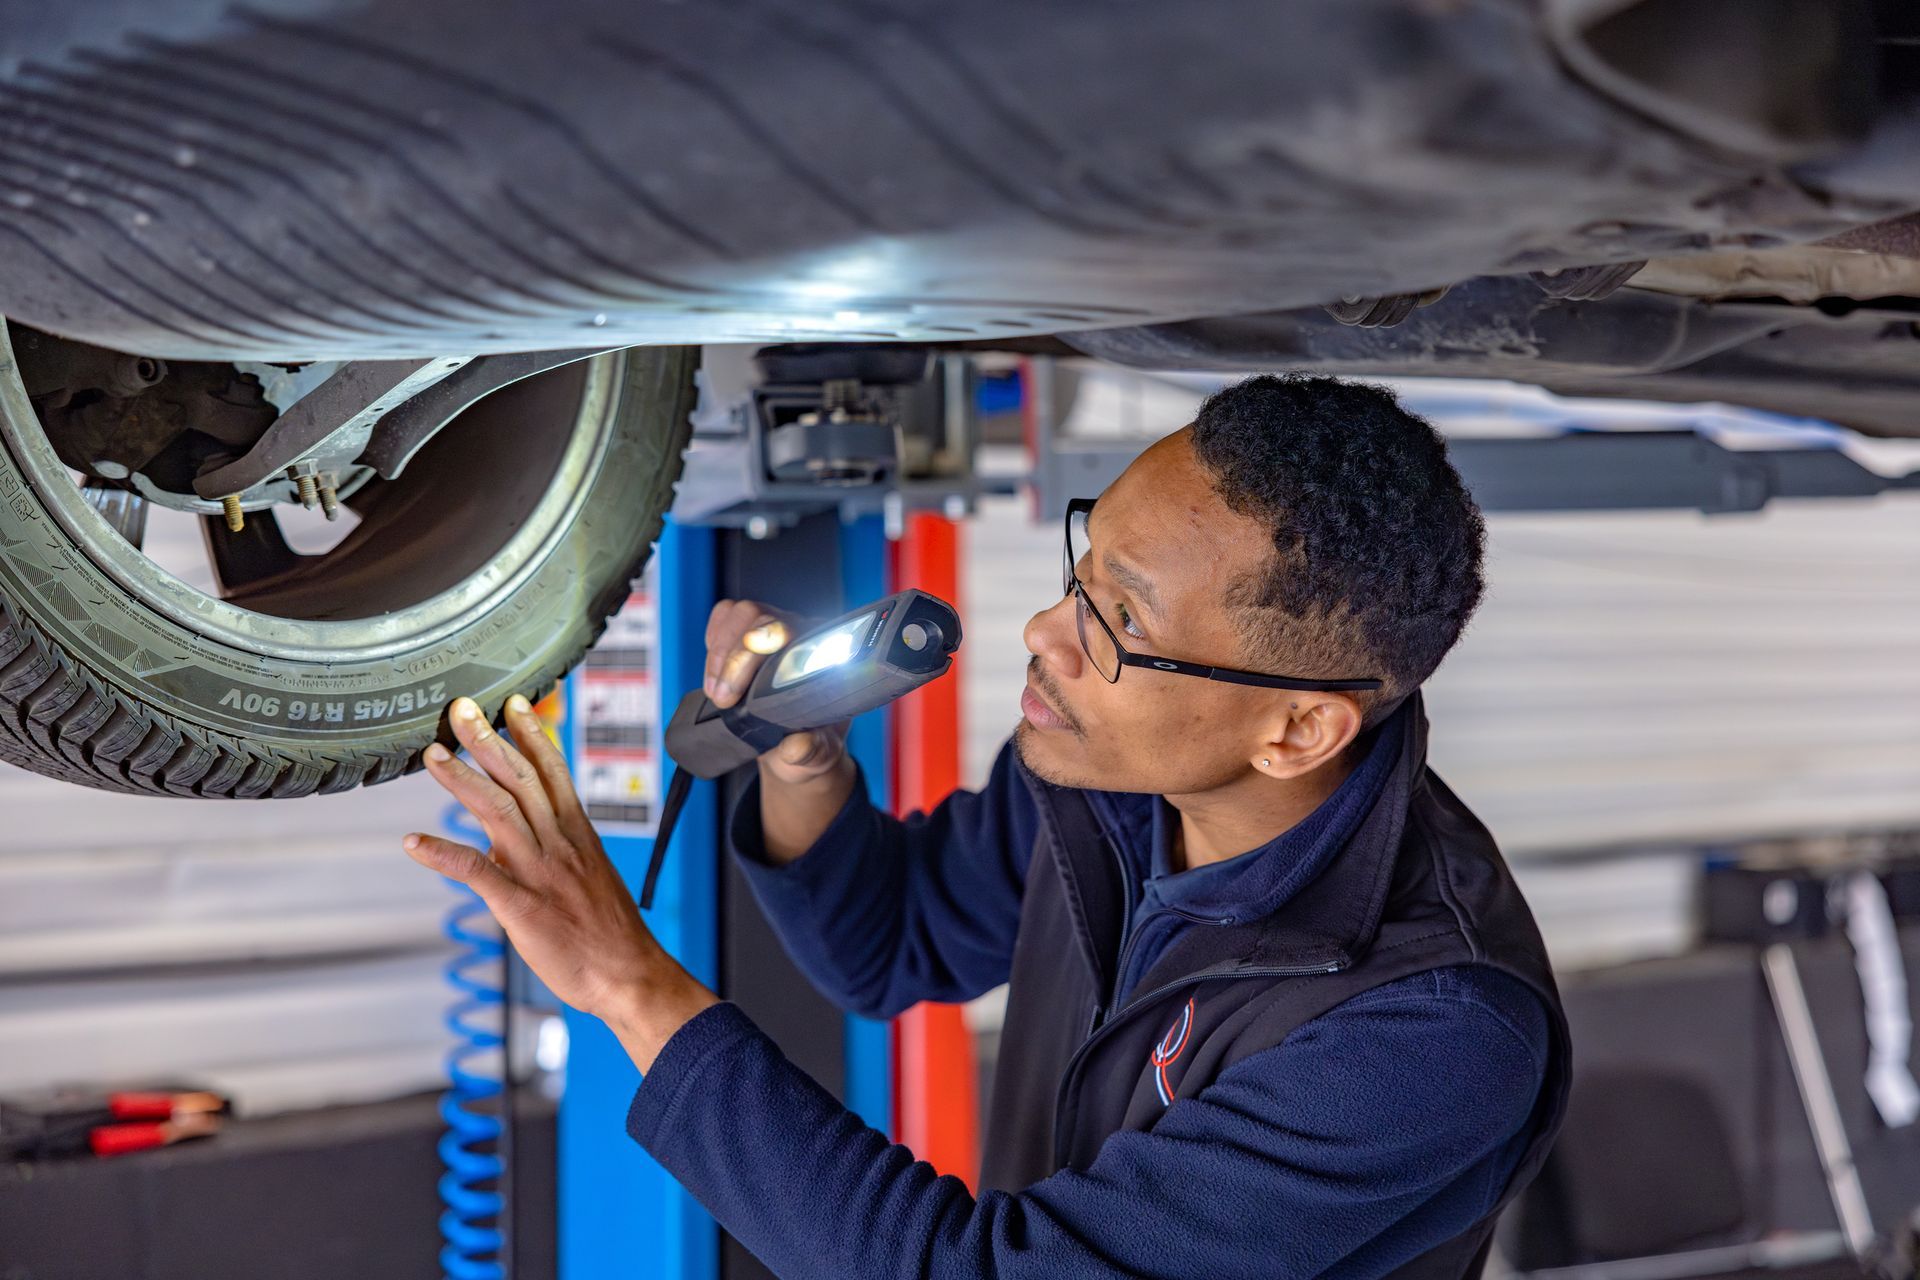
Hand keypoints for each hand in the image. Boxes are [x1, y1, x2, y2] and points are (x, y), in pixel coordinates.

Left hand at [403, 695, 716, 1070]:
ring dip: (462, 781)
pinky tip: (414, 842)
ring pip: (498, 813)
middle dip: (489, 740)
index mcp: (578, 834)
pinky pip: (476, 873)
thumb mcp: (591, 876)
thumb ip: (555, 851)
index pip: (553, 771)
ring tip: (433, 756)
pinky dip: (442, 854)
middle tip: (461, 710)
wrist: (629, 975)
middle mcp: (559, 844)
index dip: (533, 734)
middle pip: (520, 780)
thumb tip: (510, 841)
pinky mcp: (521, 906)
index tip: (515, 703)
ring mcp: (539, 873)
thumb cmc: (610, 932)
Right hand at [705, 599, 847, 782]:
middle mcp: (802, 635)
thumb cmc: (811, 742)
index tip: (750, 669)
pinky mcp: (749, 631)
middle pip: (764, 618)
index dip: (772, 642)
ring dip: (721, 652)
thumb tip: (795, 747)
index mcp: (828, 656)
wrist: (792, 743)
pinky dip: (714, 638)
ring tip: (716, 691)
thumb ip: (812, 751)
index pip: (802, 632)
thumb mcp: (818, 755)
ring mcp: (775, 629)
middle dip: (736, 658)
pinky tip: (715, 670)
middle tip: (723, 699)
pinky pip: (727, 615)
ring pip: (742, 614)